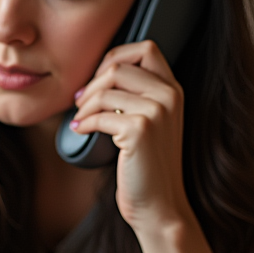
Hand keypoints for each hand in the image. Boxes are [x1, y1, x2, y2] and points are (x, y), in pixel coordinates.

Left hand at [71, 40, 193, 234]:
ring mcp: (158, 112)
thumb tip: (98, 75)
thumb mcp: (147, 122)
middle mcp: (170, 96)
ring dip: (84, 105)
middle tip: (80, 103)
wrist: (159, 204)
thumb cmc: (145, 165)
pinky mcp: (141, 130)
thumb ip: (134, 96)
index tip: (97, 79)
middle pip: (118, 66)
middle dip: (92, 83)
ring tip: (80, 119)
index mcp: (173, 89)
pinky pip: (100, 115)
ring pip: (106, 89)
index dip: (114, 57)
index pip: (145, 48)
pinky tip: (81, 131)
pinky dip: (84, 122)